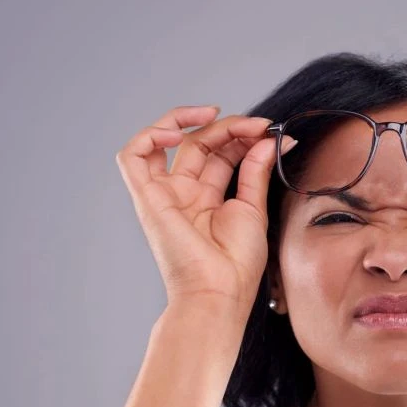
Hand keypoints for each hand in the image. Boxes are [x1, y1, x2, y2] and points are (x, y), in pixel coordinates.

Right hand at [115, 105, 295, 315]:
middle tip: (259, 125)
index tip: (272, 132)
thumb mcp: (253, 208)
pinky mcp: (147, 198)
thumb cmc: (237, 264)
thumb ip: (255, 170)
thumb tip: (267, 139)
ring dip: (190, 121)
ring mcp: (165, 194)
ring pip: (169, 142)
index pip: (222, 153)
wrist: (219, 291)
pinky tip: (181, 132)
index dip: (244, 137)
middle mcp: (185, 194)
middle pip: (201, 143)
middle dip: (230, 128)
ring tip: (218, 115)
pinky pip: (133, 156)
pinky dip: (151, 136)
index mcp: (209, 199)